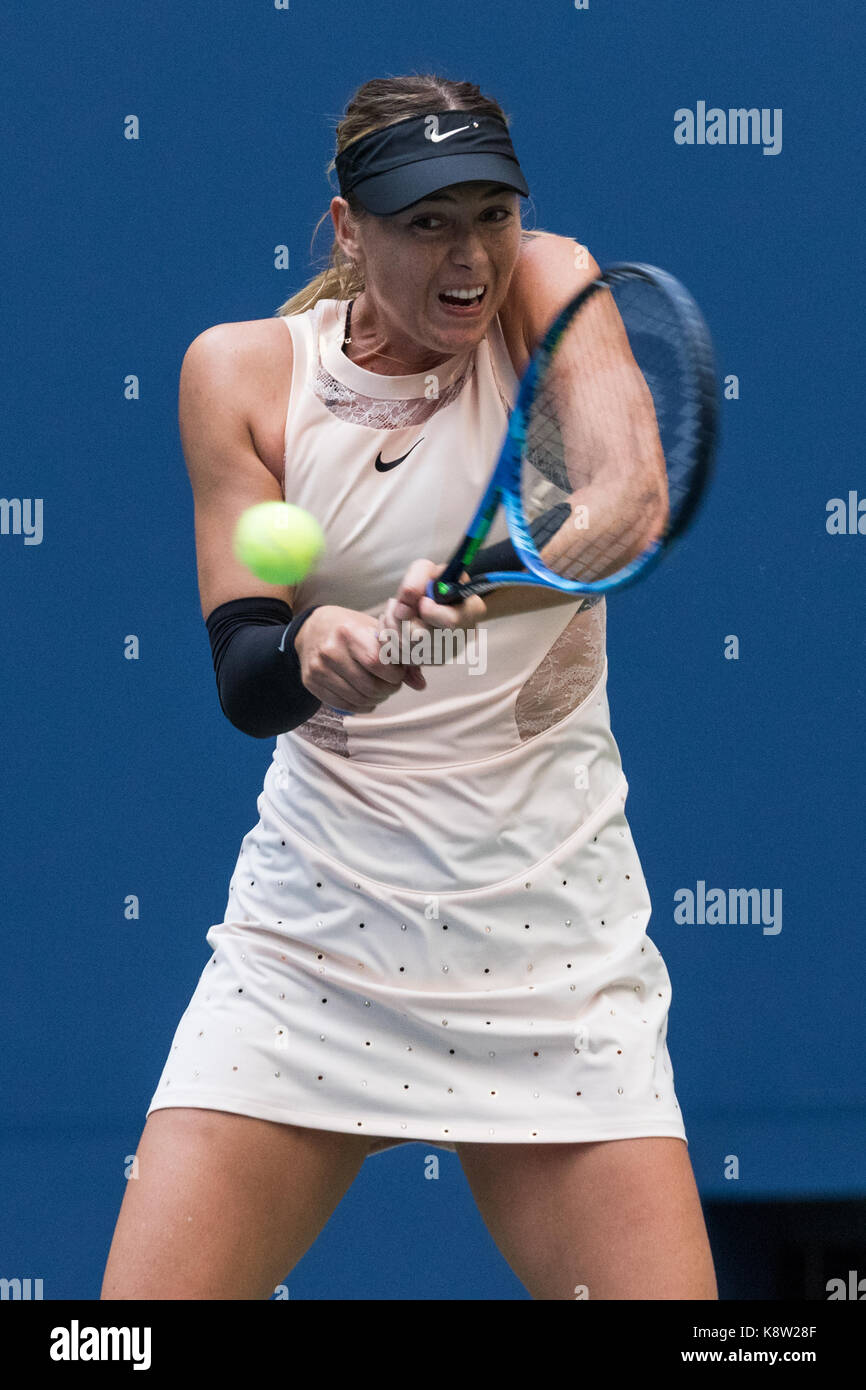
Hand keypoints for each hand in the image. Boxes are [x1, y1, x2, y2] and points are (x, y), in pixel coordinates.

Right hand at [294, 605, 425, 713]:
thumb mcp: (374, 631)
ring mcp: (318, 669)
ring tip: (379, 689)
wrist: (313, 629)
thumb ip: (400, 656)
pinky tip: (364, 696)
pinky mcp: (311, 683)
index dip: (394, 674)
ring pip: (358, 699)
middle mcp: (330, 651)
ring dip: (376, 700)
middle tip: (391, 684)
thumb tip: (420, 684)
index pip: (377, 663)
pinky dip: (360, 706)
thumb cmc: (349, 628)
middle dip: (388, 690)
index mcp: (348, 633)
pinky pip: (343, 705)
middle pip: (369, 686)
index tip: (398, 672)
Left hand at [380, 559, 486, 650]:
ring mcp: (447, 653)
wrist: (437, 601)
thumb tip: (404, 606)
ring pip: (407, 649)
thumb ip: (417, 577)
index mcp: (472, 611)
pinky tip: (394, 625)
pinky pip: (401, 657)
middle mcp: (463, 637)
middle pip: (423, 638)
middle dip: (401, 619)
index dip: (429, 611)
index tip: (422, 601)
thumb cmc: (434, 583)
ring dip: (392, 627)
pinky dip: (390, 639)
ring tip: (394, 611)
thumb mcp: (429, 570)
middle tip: (397, 605)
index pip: (451, 622)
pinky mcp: (429, 662)